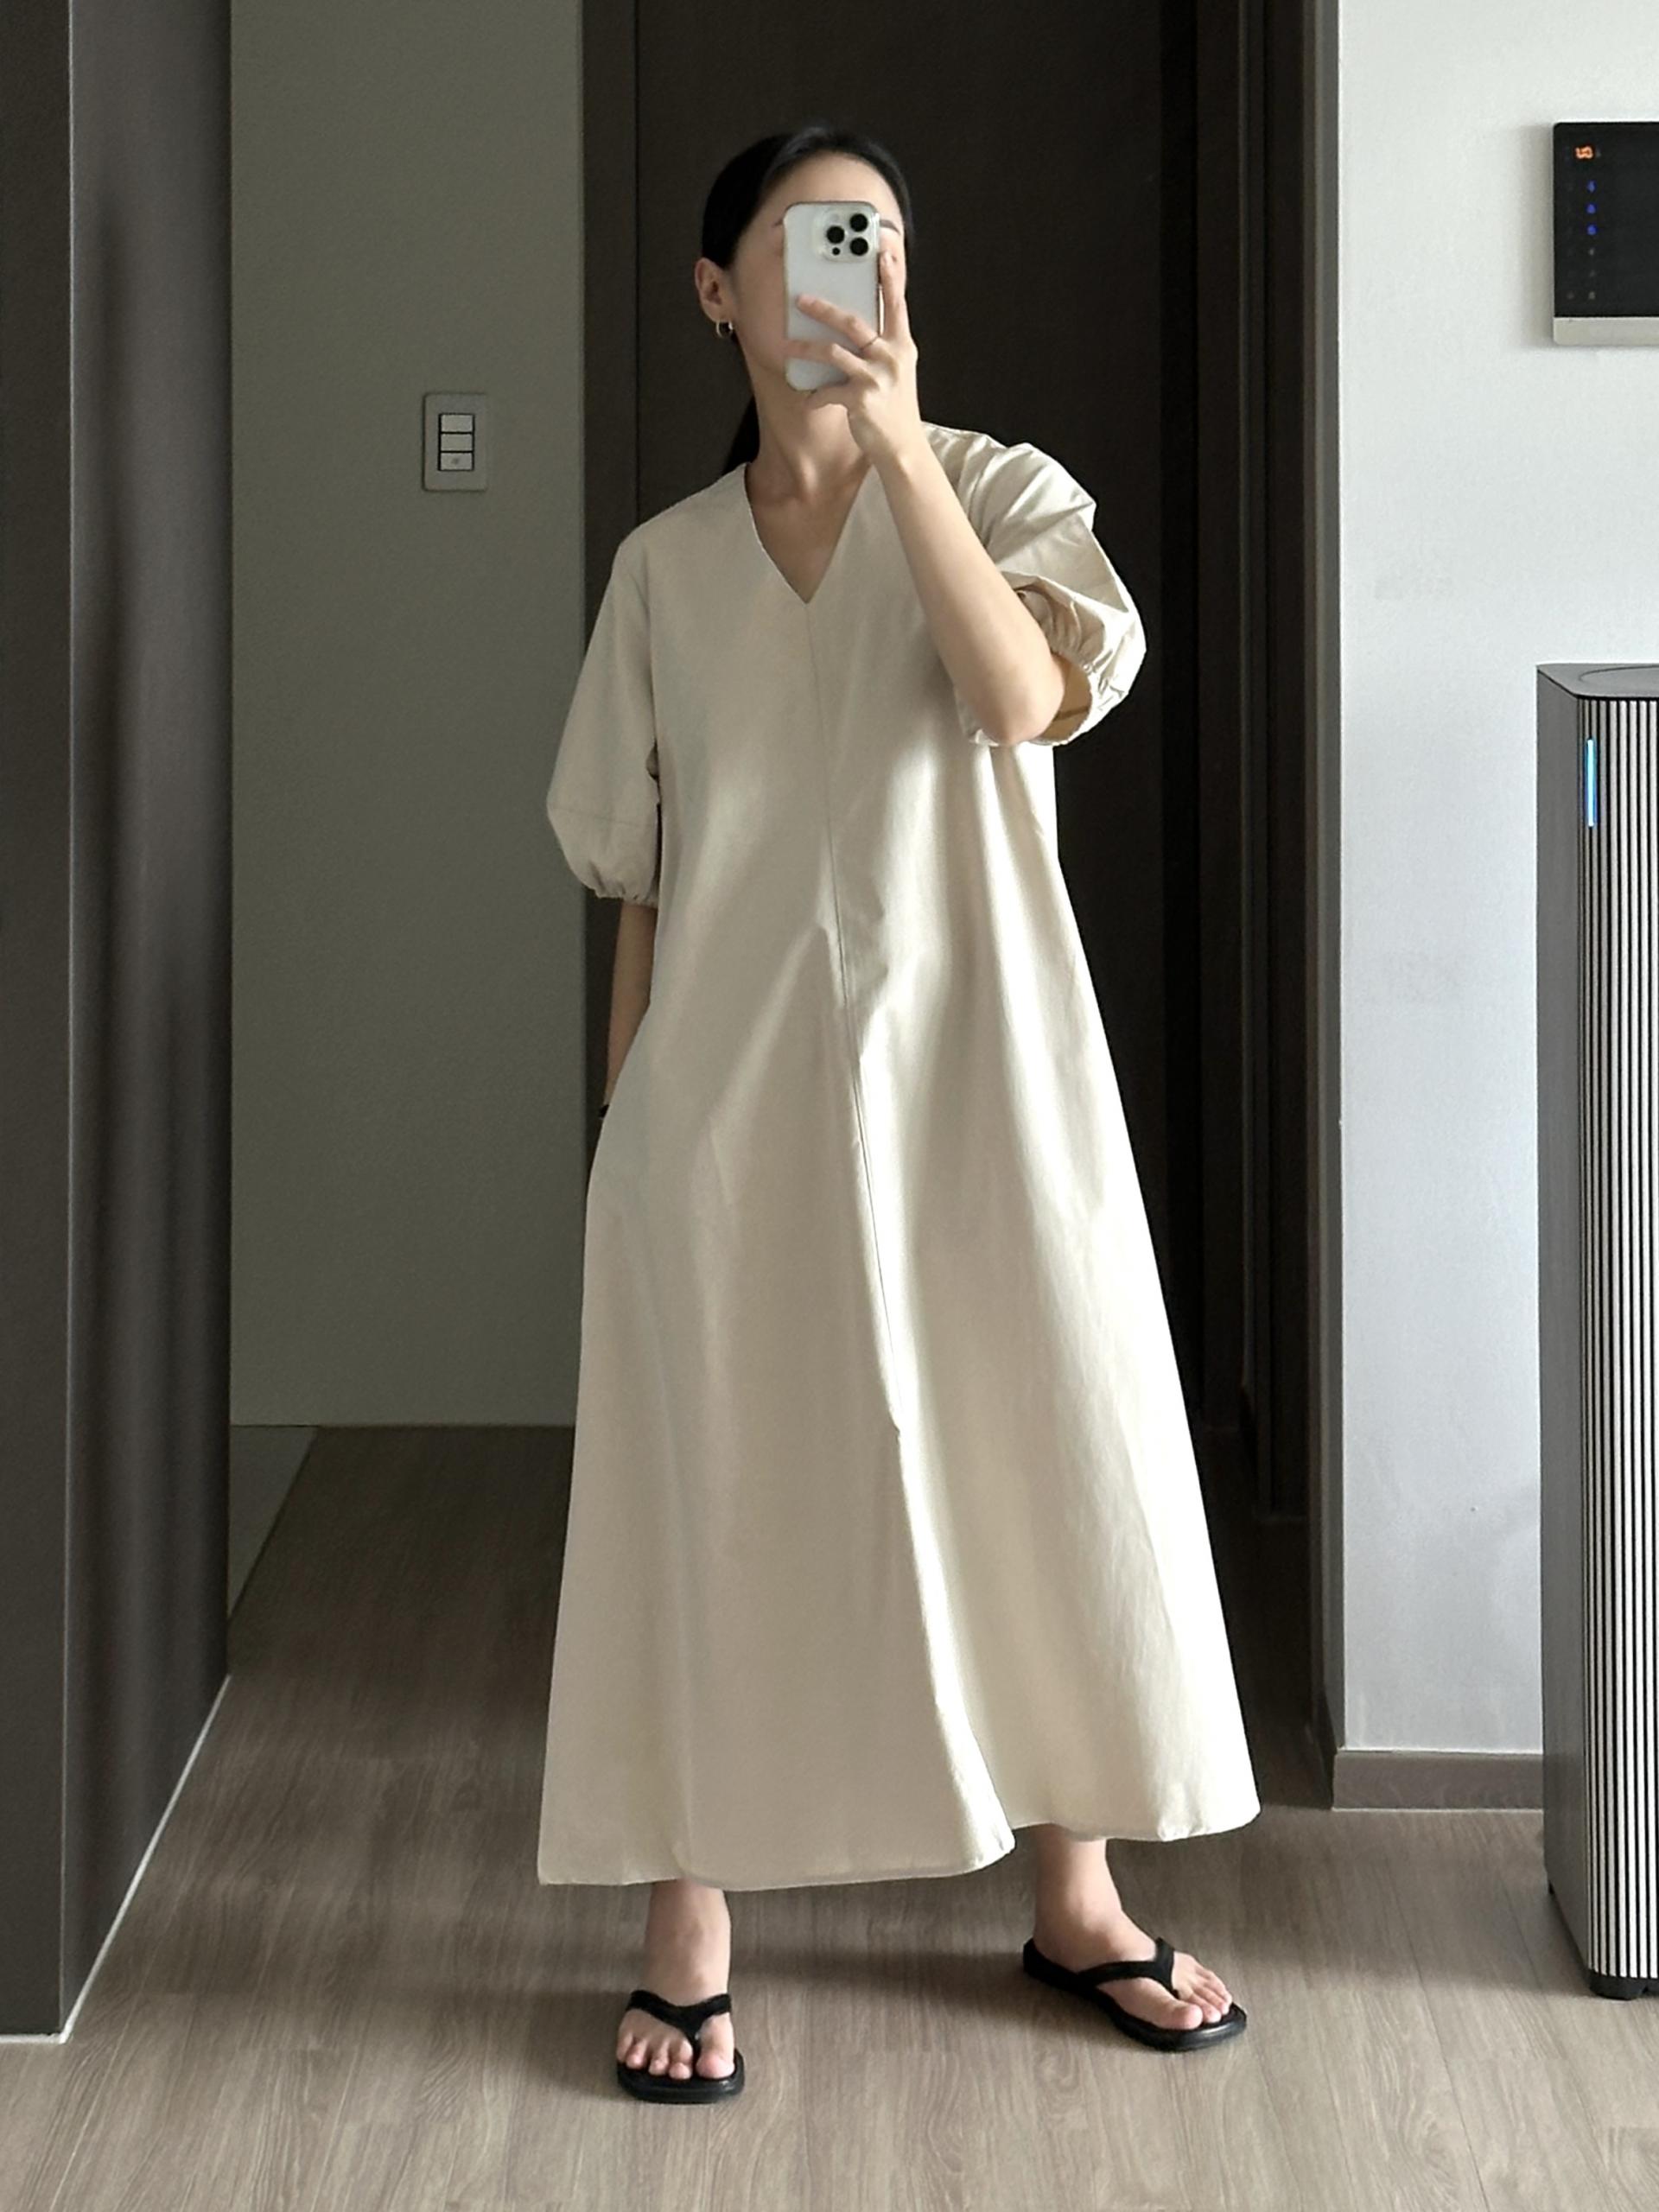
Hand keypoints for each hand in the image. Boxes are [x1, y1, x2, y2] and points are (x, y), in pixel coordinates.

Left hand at [788, 244, 921, 464]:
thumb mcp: (897, 373)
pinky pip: (827, 391)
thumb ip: (882, 348)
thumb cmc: (896, 408)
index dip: (889, 278)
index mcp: (902, 346)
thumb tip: (854, 330)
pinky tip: (808, 401)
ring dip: (806, 348)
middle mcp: (891, 357)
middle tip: (800, 299)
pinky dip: (814, 397)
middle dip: (823, 308)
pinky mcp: (860, 399)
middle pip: (852, 322)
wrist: (903, 448)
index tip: (882, 251)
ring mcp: (875, 378)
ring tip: (788, 346)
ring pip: (833, 352)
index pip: (895, 305)